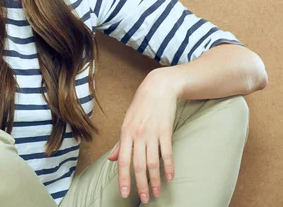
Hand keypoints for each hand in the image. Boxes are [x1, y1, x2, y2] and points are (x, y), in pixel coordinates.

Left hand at [107, 71, 178, 203]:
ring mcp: (152, 133)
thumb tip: (112, 159)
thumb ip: (120, 143)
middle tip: (144, 198)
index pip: (122, 160)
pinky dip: (169, 166)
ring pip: (152, 162)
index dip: (122, 178)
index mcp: (125, 133)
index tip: (124, 193)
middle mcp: (137, 134)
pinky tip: (170, 177)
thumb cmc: (140, 106)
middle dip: (140, 184)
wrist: (158, 88)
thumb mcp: (126, 122)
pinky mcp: (165, 131)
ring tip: (156, 192)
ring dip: (155, 180)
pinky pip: (167, 153)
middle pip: (138, 165)